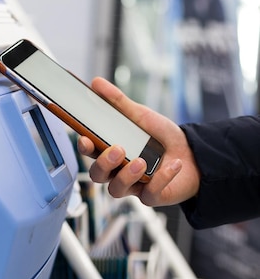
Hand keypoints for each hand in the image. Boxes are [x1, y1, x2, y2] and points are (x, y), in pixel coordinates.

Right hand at [76, 77, 199, 206]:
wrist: (195, 153)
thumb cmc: (162, 137)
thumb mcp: (140, 116)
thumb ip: (118, 102)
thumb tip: (97, 83)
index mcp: (110, 151)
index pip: (89, 152)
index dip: (83, 148)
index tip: (85, 139)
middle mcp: (117, 170)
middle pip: (97, 175)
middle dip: (104, 164)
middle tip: (118, 149)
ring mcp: (133, 185)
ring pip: (116, 189)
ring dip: (126, 176)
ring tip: (141, 162)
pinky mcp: (151, 196)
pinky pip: (148, 194)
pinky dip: (161, 179)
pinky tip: (173, 165)